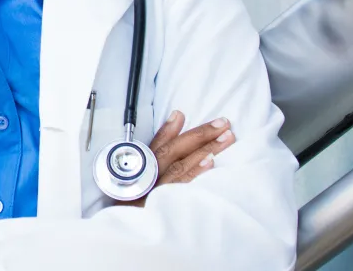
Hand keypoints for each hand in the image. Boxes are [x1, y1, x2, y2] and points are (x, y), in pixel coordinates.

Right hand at [119, 111, 234, 206]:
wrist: (126, 236)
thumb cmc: (133, 208)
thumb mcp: (138, 182)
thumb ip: (156, 153)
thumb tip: (175, 120)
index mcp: (140, 173)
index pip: (155, 147)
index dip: (169, 130)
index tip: (182, 115)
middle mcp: (147, 180)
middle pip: (172, 153)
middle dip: (199, 135)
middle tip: (223, 124)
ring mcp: (156, 193)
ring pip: (181, 167)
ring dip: (204, 150)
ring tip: (226, 138)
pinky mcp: (164, 206)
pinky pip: (182, 188)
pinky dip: (195, 174)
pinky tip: (210, 164)